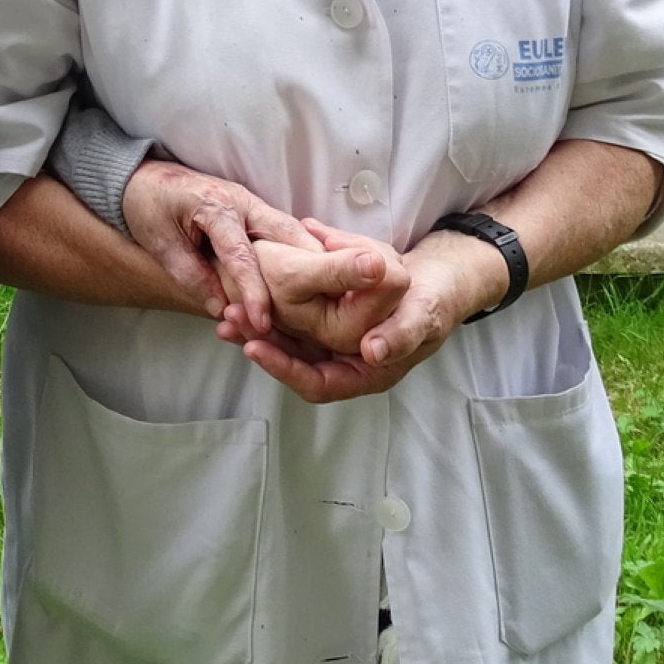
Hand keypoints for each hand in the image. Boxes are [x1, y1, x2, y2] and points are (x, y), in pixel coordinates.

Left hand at [122, 162, 323, 334]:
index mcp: (215, 207)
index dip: (254, 292)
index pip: (242, 255)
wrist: (145, 178)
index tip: (263, 321)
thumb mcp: (160, 242)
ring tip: (329, 295)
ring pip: (293, 233)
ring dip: (311, 261)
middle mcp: (242, 201)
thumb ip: (190, 275)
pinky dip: (300, 255)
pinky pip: (284, 234)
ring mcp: (253, 205)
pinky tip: (313, 278)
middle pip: (287, 235)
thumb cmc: (149, 206)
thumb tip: (220, 309)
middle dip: (309, 267)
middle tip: (328, 303)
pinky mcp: (256, 213)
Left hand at [225, 221, 495, 402]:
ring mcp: (334, 342)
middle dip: (262, 344)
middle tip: (230, 323)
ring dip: (259, 326)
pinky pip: (292, 320)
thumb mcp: (423, 314)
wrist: (436, 279)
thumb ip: (400, 334)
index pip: (318, 385)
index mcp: (369, 373)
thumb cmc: (434, 300)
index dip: (285, 369)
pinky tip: (248, 289)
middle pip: (295, 364)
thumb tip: (372, 351)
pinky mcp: (326, 318)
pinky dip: (270, 306)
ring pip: (289, 342)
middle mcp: (346, 362)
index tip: (255, 347)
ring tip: (227, 310)